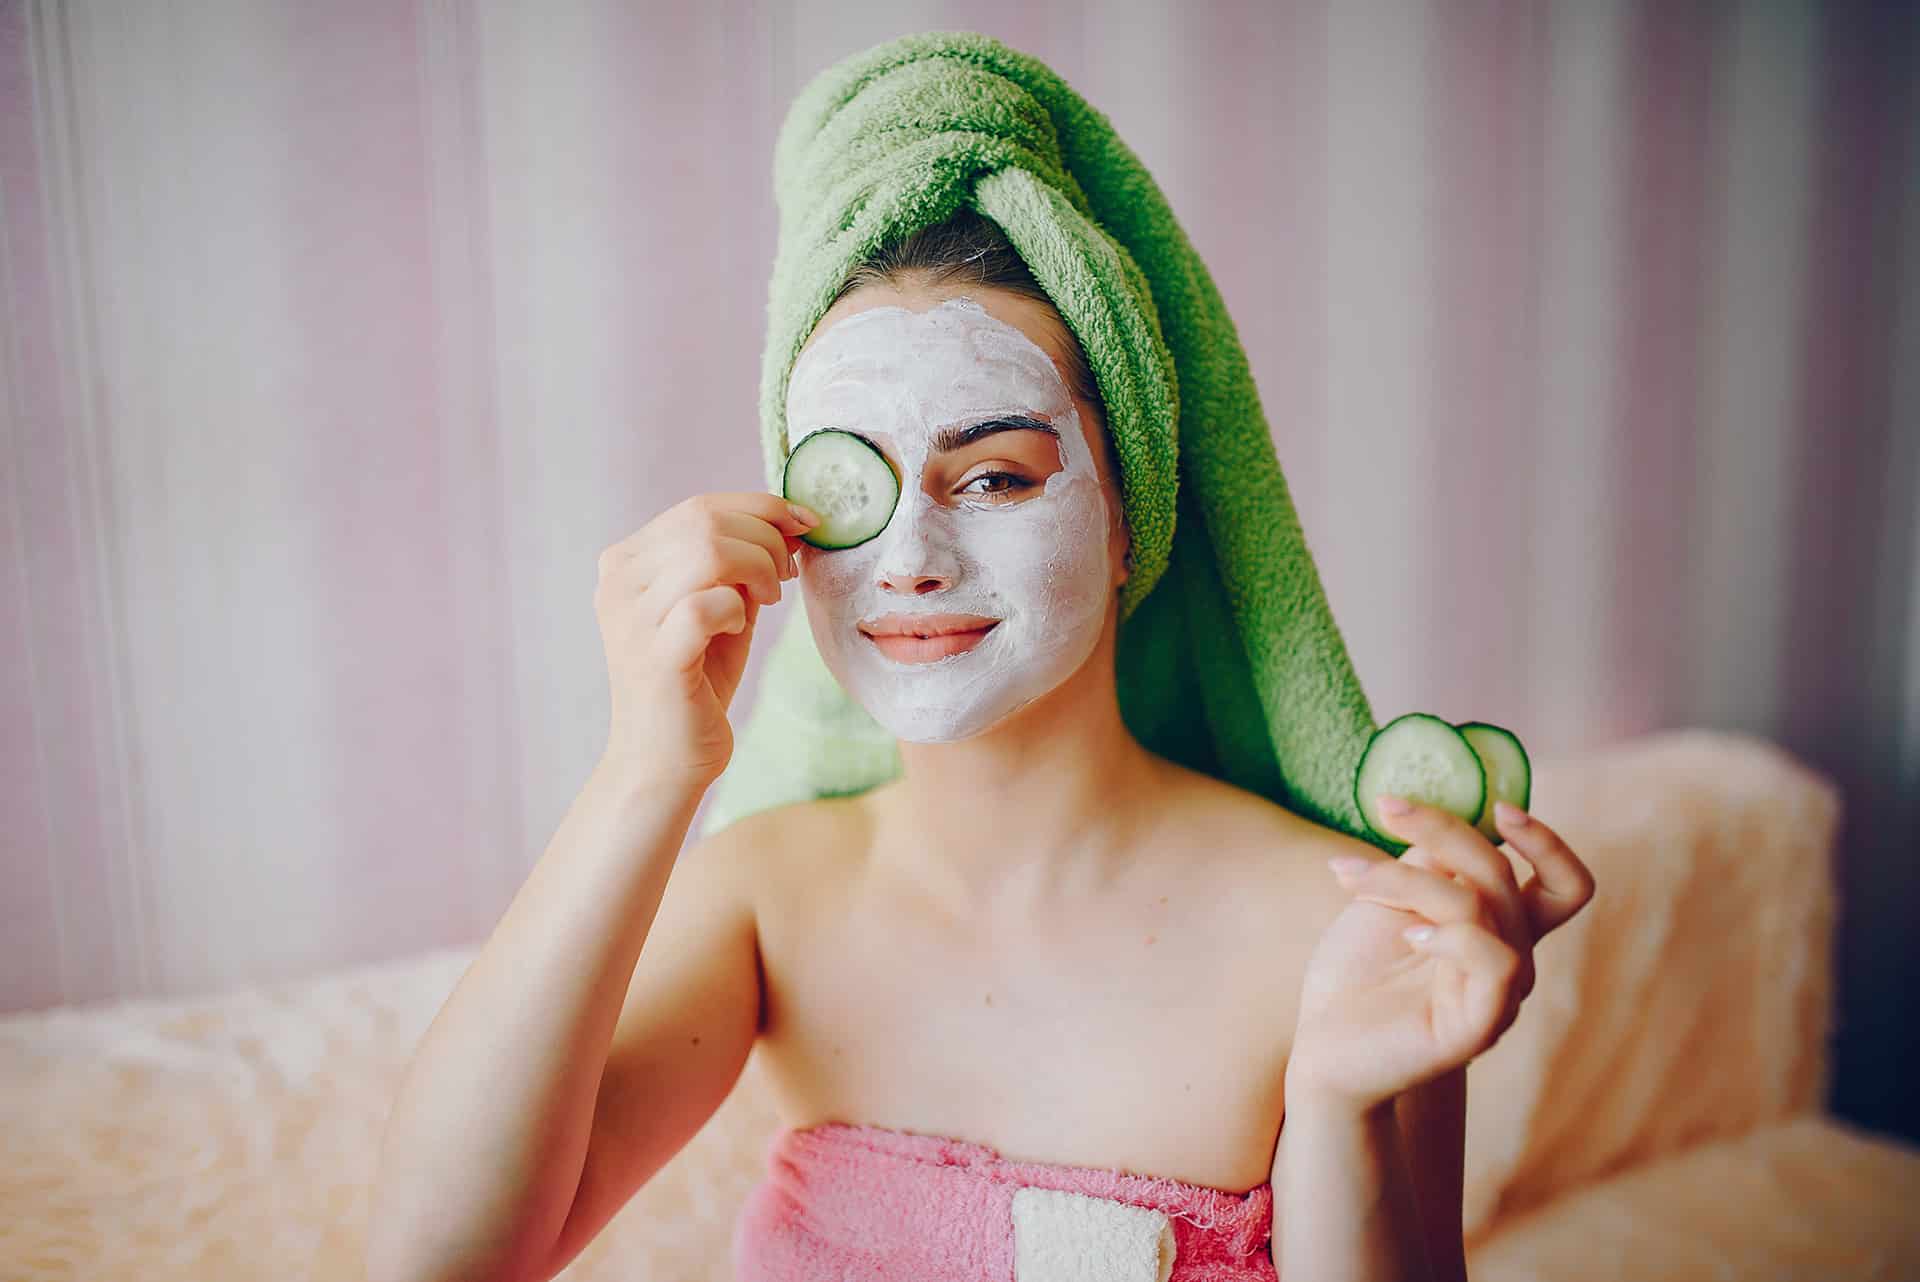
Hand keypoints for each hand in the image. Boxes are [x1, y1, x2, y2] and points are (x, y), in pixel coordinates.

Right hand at [594, 492, 818, 785]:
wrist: (663, 761)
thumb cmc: (694, 684)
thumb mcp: (720, 609)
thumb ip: (741, 565)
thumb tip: (787, 521)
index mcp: (626, 562)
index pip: (697, 507)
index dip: (760, 507)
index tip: (803, 524)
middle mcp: (618, 583)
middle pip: (705, 522)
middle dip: (765, 539)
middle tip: (786, 574)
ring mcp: (630, 619)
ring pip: (708, 553)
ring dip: (758, 569)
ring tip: (769, 599)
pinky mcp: (653, 657)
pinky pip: (706, 605)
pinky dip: (737, 608)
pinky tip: (739, 626)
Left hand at [1287, 796, 1595, 1114]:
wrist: (1323, 1047)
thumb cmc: (1357, 973)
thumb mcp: (1392, 899)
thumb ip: (1431, 862)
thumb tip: (1456, 818)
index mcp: (1500, 929)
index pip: (1564, 884)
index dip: (1547, 842)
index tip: (1498, 805)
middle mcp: (1510, 959)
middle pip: (1502, 872)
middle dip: (1442, 828)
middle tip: (1385, 807)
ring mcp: (1499, 994)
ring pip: (1482, 904)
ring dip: (1408, 876)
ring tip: (1350, 876)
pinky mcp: (1480, 1025)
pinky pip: (1494, 961)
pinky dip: (1449, 934)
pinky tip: (1406, 934)